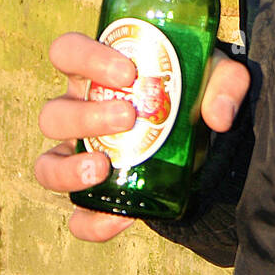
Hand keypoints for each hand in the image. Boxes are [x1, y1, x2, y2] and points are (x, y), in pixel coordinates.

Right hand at [36, 32, 250, 241]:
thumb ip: (226, 84)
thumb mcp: (217, 76)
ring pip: (48, 163)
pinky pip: (77, 216)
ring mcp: (80, 155)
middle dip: (86, 116)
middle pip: (53, 113)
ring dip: (69, 168)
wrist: (202, 135)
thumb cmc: (194, 88)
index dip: (85, 57)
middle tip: (127, 116)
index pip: (67, 52)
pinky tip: (122, 219)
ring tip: (103, 167)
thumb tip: (218, 116)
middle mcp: (79, 111)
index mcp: (97, 72)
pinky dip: (91, 222)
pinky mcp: (95, 195)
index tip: (128, 72)